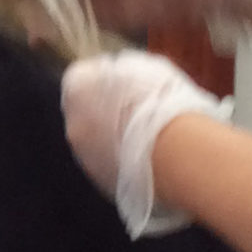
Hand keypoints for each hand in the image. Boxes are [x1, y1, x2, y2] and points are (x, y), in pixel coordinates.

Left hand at [63, 51, 223, 235]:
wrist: (177, 155)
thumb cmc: (163, 104)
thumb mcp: (144, 67)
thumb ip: (120, 70)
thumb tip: (116, 73)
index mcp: (77, 89)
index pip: (82, 77)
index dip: (106, 79)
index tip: (127, 83)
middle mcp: (73, 125)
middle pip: (87, 113)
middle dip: (108, 111)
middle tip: (141, 111)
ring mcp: (86, 159)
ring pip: (98, 143)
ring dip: (116, 139)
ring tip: (152, 138)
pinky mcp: (103, 184)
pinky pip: (112, 166)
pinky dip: (126, 161)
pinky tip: (152, 159)